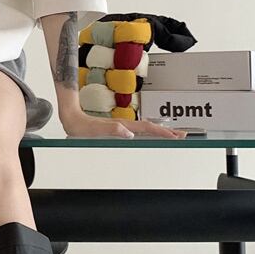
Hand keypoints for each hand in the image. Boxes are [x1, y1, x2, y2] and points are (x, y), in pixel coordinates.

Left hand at [60, 108, 186, 138]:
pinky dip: (149, 132)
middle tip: (183, 135)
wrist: (70, 118)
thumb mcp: (95, 131)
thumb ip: (112, 130)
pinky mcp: (117, 128)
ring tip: (174, 134)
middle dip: (167, 131)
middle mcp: (124, 124)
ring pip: (146, 128)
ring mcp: (121, 126)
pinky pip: (138, 129)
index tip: (176, 136)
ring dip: (160, 131)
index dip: (162, 132)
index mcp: (122, 126)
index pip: (146, 129)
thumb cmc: (80, 126)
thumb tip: (128, 134)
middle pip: (150, 127)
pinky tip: (151, 134)